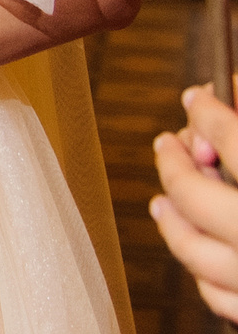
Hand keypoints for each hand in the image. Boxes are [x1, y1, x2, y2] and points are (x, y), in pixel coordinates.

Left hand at [155, 84, 237, 317]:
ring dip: (173, 222)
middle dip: (176, 166)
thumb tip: (228, 93)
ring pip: (196, 254)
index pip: (234, 140)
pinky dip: (203, 272)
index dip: (209, 113)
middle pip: (198, 198)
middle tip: (168, 144)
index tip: (197, 98)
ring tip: (162, 201)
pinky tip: (199, 251)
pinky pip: (219, 299)